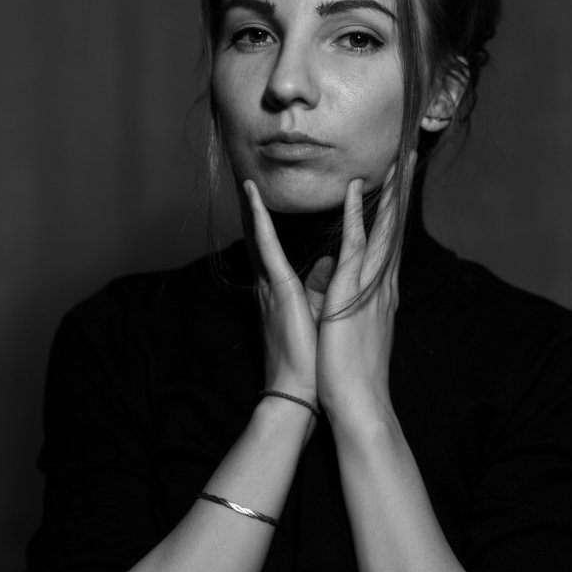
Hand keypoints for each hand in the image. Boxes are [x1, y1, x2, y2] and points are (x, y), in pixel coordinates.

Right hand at [242, 180, 333, 404]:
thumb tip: (328, 261)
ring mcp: (272, 287)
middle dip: (251, 210)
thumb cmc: (312, 360)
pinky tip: (251, 199)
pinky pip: (267, 248)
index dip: (267, 222)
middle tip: (244, 179)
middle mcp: (272, 285)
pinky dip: (258, 222)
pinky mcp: (279, 291)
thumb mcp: (318, 313)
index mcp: (282, 292)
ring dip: (251, 207)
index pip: (273, 249)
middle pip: (260, 238)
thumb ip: (321, 285)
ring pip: (261, 237)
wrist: (300, 393)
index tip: (261, 197)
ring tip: (244, 179)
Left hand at [316, 159, 411, 423]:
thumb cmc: (350, 371)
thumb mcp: (344, 323)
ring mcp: (371, 287)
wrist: (358, 403)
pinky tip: (357, 191)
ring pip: (384, 231)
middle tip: (408, 158)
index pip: (388, 244)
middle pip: (394, 229)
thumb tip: (330, 267)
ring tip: (396, 162)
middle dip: (401, 193)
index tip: (397, 183)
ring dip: (389, 195)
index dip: (393, 211)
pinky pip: (357, 246)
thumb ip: (339, 291)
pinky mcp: (353, 293)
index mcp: (379, 293)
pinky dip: (358, 216)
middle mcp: (382, 285)